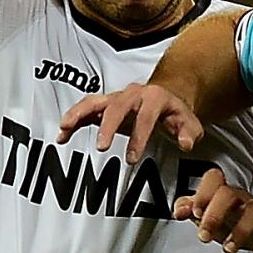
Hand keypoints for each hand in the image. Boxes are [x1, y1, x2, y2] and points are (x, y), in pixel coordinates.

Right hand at [60, 83, 203, 163]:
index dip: (139, 137)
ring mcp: (116, 97)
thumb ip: (189, 133)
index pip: (145, 117)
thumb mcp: (190, 123)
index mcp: (155, 97)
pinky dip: (73, 118)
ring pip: (95, 101)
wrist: (166, 97)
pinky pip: (86, 108)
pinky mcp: (105, 103)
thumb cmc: (176, 114)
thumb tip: (185, 143)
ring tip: (64, 129)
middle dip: (108, 126)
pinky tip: (62, 133)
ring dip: (79, 114)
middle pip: (117, 107)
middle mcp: (133, 94)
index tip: (132, 158)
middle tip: (102, 147)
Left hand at [173, 168, 252, 252]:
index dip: (202, 193)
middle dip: (214, 215)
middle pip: (229, 193)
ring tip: (229, 249)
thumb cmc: (239, 226)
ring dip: (240, 230)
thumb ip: (193, 211)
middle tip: (204, 236)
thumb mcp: (212, 220)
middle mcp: (244, 200)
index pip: (214, 179)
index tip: (194, 213)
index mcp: (226, 196)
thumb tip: (179, 209)